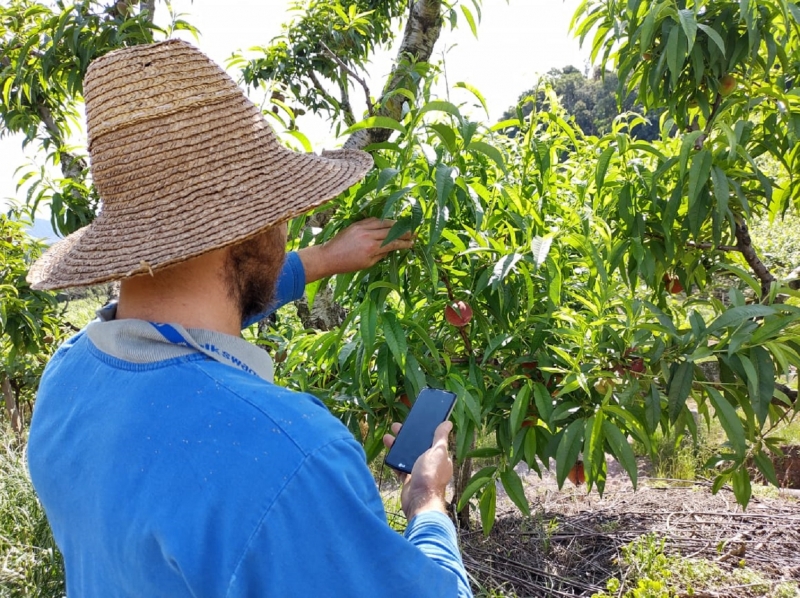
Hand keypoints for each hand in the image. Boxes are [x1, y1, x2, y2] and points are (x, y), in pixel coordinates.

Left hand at [297, 218, 413, 282]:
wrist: (328, 256)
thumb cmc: (347, 264)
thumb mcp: (367, 264)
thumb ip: (380, 255)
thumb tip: (390, 248)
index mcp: (372, 248)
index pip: (393, 243)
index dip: (404, 243)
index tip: (412, 243)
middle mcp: (368, 236)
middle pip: (390, 231)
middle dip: (403, 232)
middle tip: (412, 232)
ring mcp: (362, 228)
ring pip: (383, 223)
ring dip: (394, 224)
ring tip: (403, 225)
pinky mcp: (356, 224)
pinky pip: (372, 220)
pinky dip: (381, 221)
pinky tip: (387, 223)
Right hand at [383, 420, 452, 519]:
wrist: (419, 499)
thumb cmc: (430, 474)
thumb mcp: (437, 451)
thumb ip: (441, 437)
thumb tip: (448, 423)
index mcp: (440, 457)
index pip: (432, 440)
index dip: (423, 431)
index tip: (413, 423)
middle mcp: (430, 464)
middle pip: (417, 446)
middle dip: (407, 437)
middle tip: (396, 427)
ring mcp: (418, 472)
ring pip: (406, 456)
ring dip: (397, 446)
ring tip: (387, 437)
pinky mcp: (408, 480)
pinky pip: (399, 468)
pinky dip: (394, 461)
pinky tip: (388, 452)